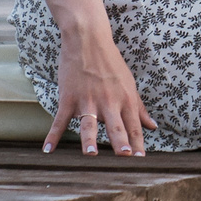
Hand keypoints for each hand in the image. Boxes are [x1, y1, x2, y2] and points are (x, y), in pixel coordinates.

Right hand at [47, 23, 151, 155]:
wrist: (88, 41)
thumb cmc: (112, 64)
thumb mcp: (130, 84)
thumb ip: (140, 108)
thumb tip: (152, 126)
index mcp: (126, 99)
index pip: (134, 125)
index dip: (138, 142)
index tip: (141, 158)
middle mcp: (108, 102)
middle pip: (116, 125)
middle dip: (120, 141)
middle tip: (125, 156)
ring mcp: (88, 100)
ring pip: (89, 123)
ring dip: (89, 139)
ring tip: (90, 154)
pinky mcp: (69, 98)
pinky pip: (60, 119)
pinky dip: (53, 135)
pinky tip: (48, 149)